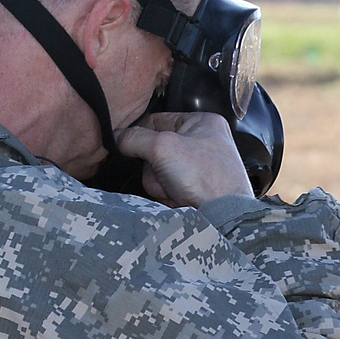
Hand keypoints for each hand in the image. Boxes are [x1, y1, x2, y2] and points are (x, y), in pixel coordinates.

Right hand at [115, 111, 254, 206]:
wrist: (223, 219)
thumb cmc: (207, 179)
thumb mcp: (163, 148)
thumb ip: (135, 138)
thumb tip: (116, 137)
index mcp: (202, 123)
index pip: (157, 119)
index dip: (140, 133)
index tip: (125, 144)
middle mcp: (201, 143)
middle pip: (154, 150)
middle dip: (154, 168)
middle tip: (167, 174)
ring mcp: (197, 169)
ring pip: (157, 172)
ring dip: (160, 184)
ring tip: (176, 190)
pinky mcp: (194, 191)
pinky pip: (166, 189)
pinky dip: (168, 196)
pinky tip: (180, 200)